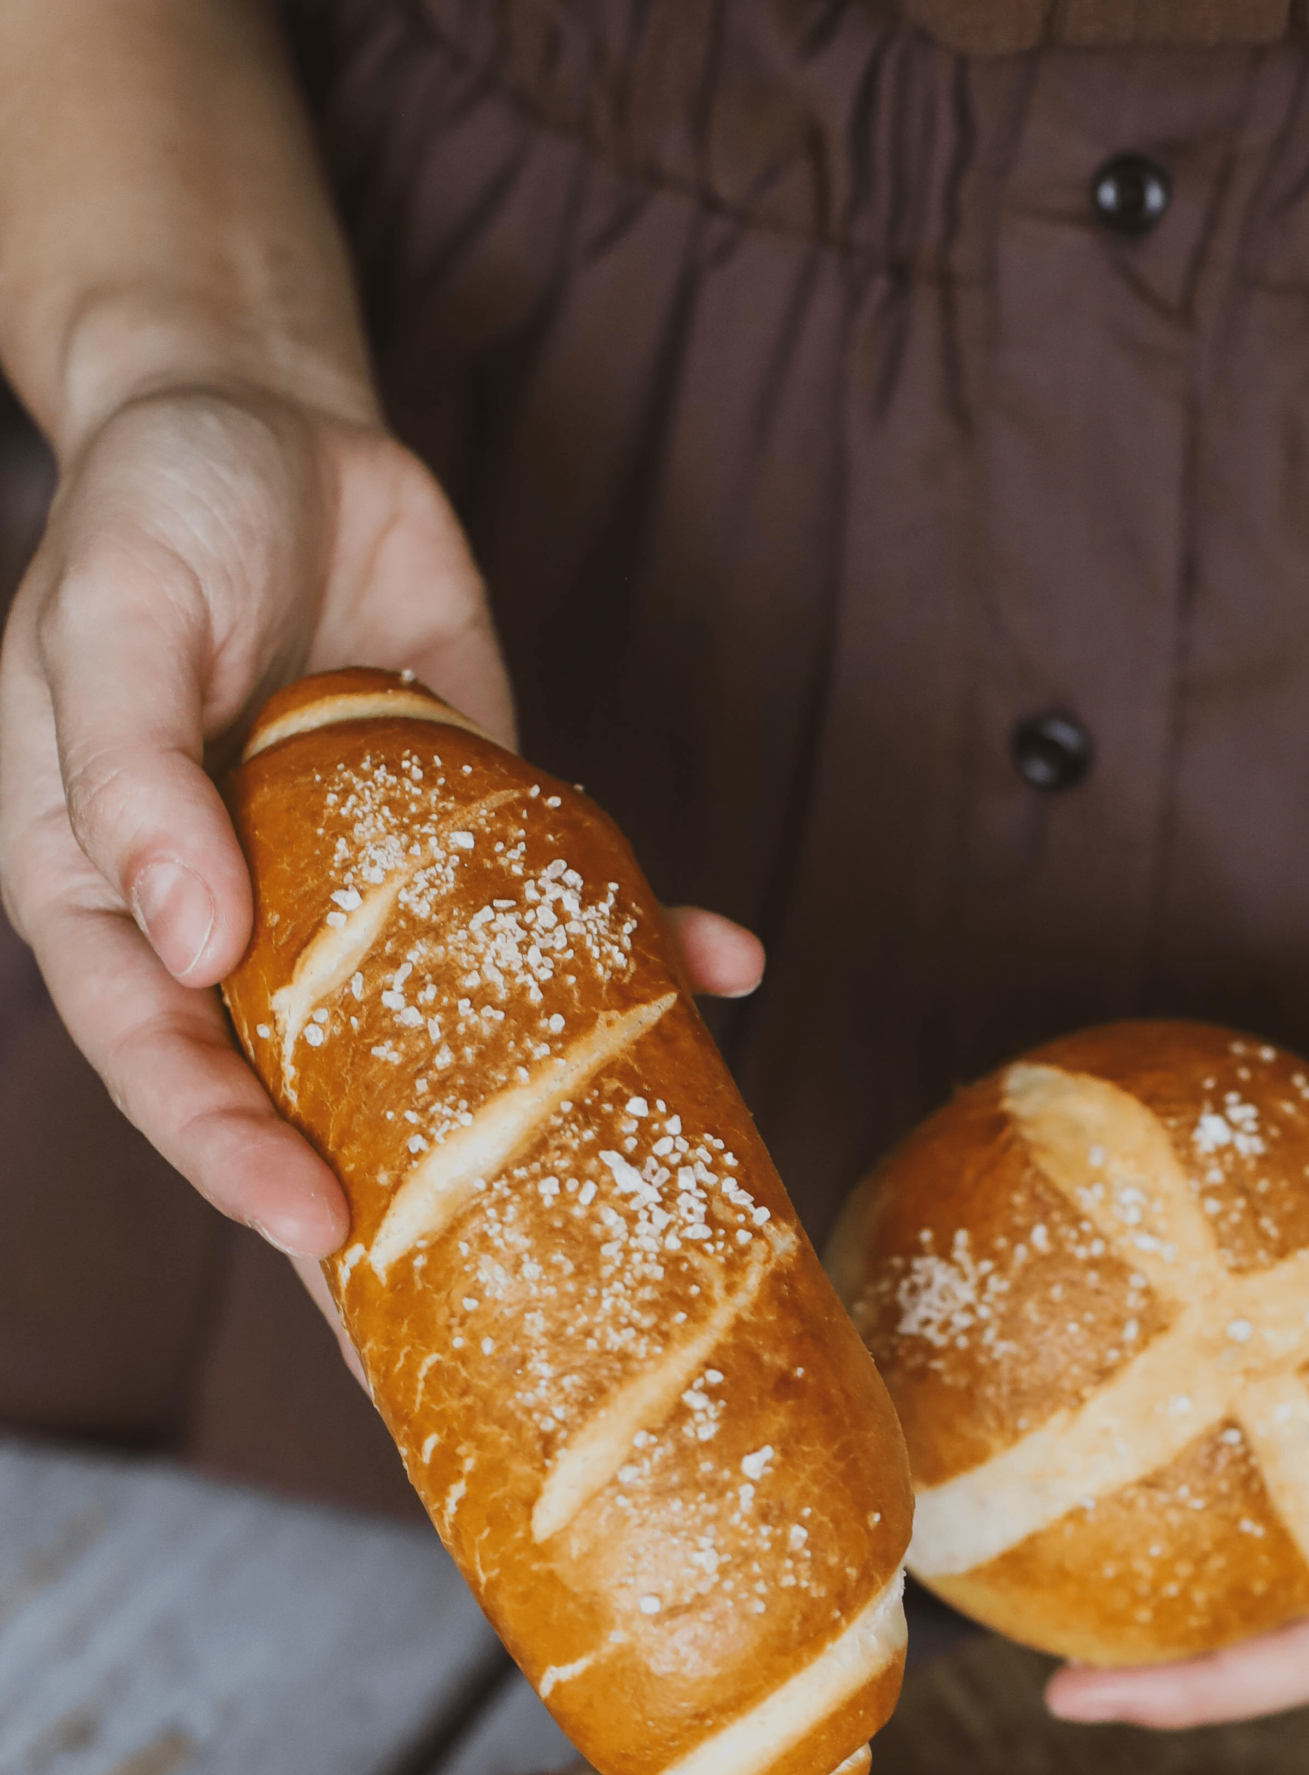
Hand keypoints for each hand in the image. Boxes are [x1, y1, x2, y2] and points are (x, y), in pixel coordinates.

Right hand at [0, 382, 764, 1372]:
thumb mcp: (105, 618)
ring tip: (623, 1217)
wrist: (268, 418)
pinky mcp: (470, 847)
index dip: (232, 1161)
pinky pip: (553, 922)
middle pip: (307, 1116)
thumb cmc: (154, 513)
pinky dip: (646, 943)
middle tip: (475, 1343)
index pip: (165, 1070)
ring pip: (446, 1050)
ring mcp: (364, 908)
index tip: (316, 1230)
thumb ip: (132, 773)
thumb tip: (197, 936)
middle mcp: (243, 941)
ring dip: (534, 1125)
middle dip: (391, 1234)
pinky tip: (725, 963)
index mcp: (122, 912)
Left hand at [1048, 858, 1308, 1733]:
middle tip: (1048, 1662)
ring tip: (1058, 1556)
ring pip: (1288, 1521)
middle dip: (1184, 1653)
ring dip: (1184, 1554)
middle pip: (1306, 1607)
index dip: (1232, 1684)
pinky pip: (1279, 1403)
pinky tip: (1112, 1403)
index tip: (1101, 1696)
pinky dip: (1199, 1419)